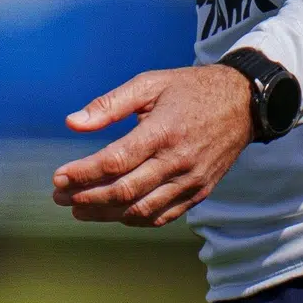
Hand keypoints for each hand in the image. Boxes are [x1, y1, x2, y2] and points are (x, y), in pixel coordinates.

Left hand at [50, 65, 252, 227]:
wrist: (244, 103)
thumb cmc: (191, 89)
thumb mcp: (151, 83)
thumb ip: (110, 104)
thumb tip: (72, 123)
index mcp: (163, 131)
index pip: (114, 162)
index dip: (82, 173)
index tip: (57, 177)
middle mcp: (177, 161)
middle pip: (123, 191)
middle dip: (85, 198)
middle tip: (59, 196)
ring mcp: (190, 180)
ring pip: (140, 210)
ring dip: (104, 214)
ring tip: (78, 209)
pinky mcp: (199, 192)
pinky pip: (162, 216)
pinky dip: (134, 219)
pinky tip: (113, 213)